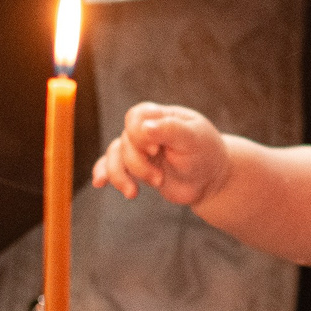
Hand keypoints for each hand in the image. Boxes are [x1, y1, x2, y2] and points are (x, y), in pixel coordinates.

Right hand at [92, 103, 230, 205]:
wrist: (211, 179)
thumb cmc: (206, 153)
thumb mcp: (194, 139)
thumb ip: (170, 130)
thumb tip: (144, 129)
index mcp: (161, 116)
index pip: (135, 117)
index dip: (139, 135)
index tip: (156, 150)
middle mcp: (147, 131)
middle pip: (124, 141)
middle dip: (138, 164)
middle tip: (159, 179)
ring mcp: (140, 150)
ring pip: (114, 155)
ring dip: (120, 175)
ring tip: (133, 193)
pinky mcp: (137, 168)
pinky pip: (111, 166)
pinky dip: (103, 173)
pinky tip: (100, 183)